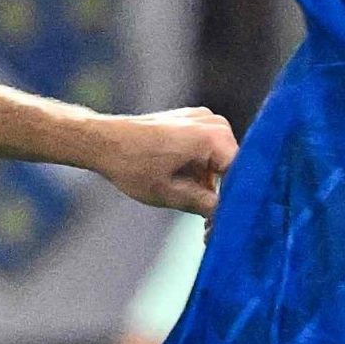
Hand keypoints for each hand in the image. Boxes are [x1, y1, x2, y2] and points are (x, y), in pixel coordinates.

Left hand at [87, 106, 234, 214]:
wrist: (103, 141)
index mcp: (212, 137)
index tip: (223, 225)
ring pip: (220, 160)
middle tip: (208, 226)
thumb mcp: (170, 194)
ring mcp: (203, 118)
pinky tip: (185, 186)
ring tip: (192, 207)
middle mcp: (213, 122)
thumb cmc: (132, 165)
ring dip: (210, 183)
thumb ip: (205, 205)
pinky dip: (200, 170)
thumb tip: (226, 216)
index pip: (241, 174)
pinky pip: (208, 149)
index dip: (234, 202)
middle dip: (222, 194)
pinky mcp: (192, 120)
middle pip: (233, 166)